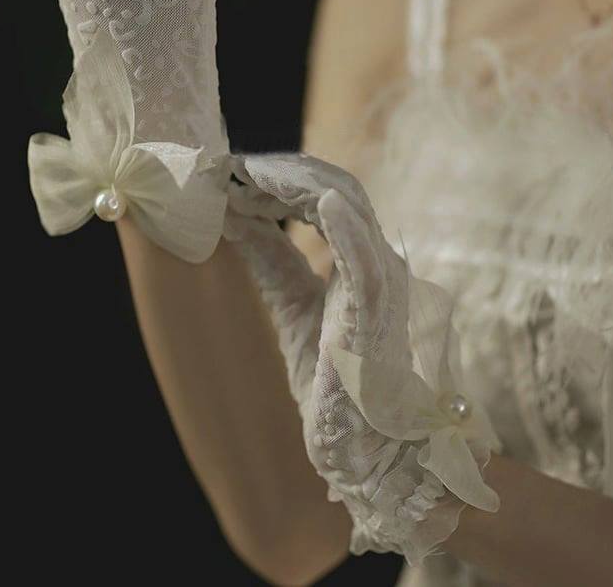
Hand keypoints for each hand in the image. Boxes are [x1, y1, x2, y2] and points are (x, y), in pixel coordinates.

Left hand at [225, 152, 498, 562]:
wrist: (361, 445)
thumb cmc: (333, 377)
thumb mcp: (290, 304)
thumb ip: (272, 260)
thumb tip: (235, 217)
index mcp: (359, 259)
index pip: (325, 197)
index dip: (281, 179)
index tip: (233, 172)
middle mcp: (376, 262)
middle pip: (336, 192)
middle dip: (282, 173)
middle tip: (231, 167)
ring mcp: (381, 285)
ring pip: (349, 211)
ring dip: (298, 186)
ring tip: (249, 173)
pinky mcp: (377, 314)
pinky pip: (366, 262)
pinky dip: (346, 228)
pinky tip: (320, 205)